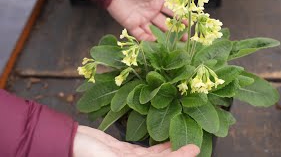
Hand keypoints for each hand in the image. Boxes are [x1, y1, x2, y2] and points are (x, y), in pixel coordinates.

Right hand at [73, 125, 199, 156]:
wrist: (70, 143)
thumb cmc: (87, 155)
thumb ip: (137, 156)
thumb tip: (167, 155)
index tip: (193, 151)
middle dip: (177, 156)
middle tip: (194, 147)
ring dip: (169, 151)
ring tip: (184, 144)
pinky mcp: (121, 151)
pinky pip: (143, 151)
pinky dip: (156, 147)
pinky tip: (164, 142)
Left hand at [107, 0, 185, 40]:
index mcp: (159, 3)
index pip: (172, 13)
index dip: (181, 18)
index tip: (189, 25)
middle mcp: (152, 13)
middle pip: (166, 25)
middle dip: (175, 32)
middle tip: (185, 39)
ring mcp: (143, 20)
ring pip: (155, 31)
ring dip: (163, 38)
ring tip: (173, 45)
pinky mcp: (132, 26)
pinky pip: (141, 35)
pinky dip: (148, 40)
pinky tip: (155, 42)